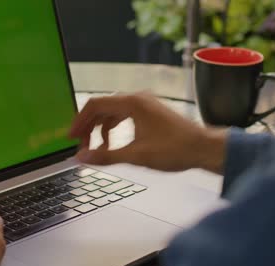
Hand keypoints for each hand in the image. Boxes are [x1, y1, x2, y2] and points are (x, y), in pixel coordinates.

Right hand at [69, 92, 227, 172]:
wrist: (204, 149)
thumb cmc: (176, 149)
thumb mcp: (136, 156)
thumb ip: (105, 156)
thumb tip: (82, 158)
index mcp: (132, 103)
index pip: (95, 105)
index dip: (79, 121)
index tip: (70, 137)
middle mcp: (138, 99)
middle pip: (102, 108)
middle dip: (88, 127)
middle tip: (79, 145)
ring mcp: (145, 104)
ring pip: (113, 112)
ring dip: (101, 129)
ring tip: (95, 148)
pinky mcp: (151, 113)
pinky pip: (125, 116)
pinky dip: (114, 128)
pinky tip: (113, 144)